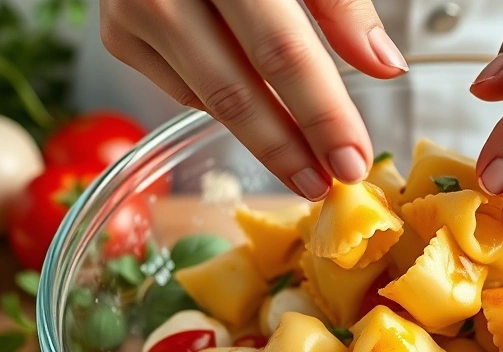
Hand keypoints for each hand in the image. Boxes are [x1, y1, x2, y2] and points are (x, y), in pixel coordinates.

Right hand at [99, 0, 407, 200]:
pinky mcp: (119, 34)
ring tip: (305, 170)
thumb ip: (340, 4)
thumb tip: (384, 66)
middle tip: (327, 183)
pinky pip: (183, 89)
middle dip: (289, 147)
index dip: (322, 113)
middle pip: (237, 88)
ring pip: (207, 98)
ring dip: (262, 140)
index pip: (283, 52)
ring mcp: (133, 10)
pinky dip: (225, 107)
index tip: (353, 160)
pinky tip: (261, 118)